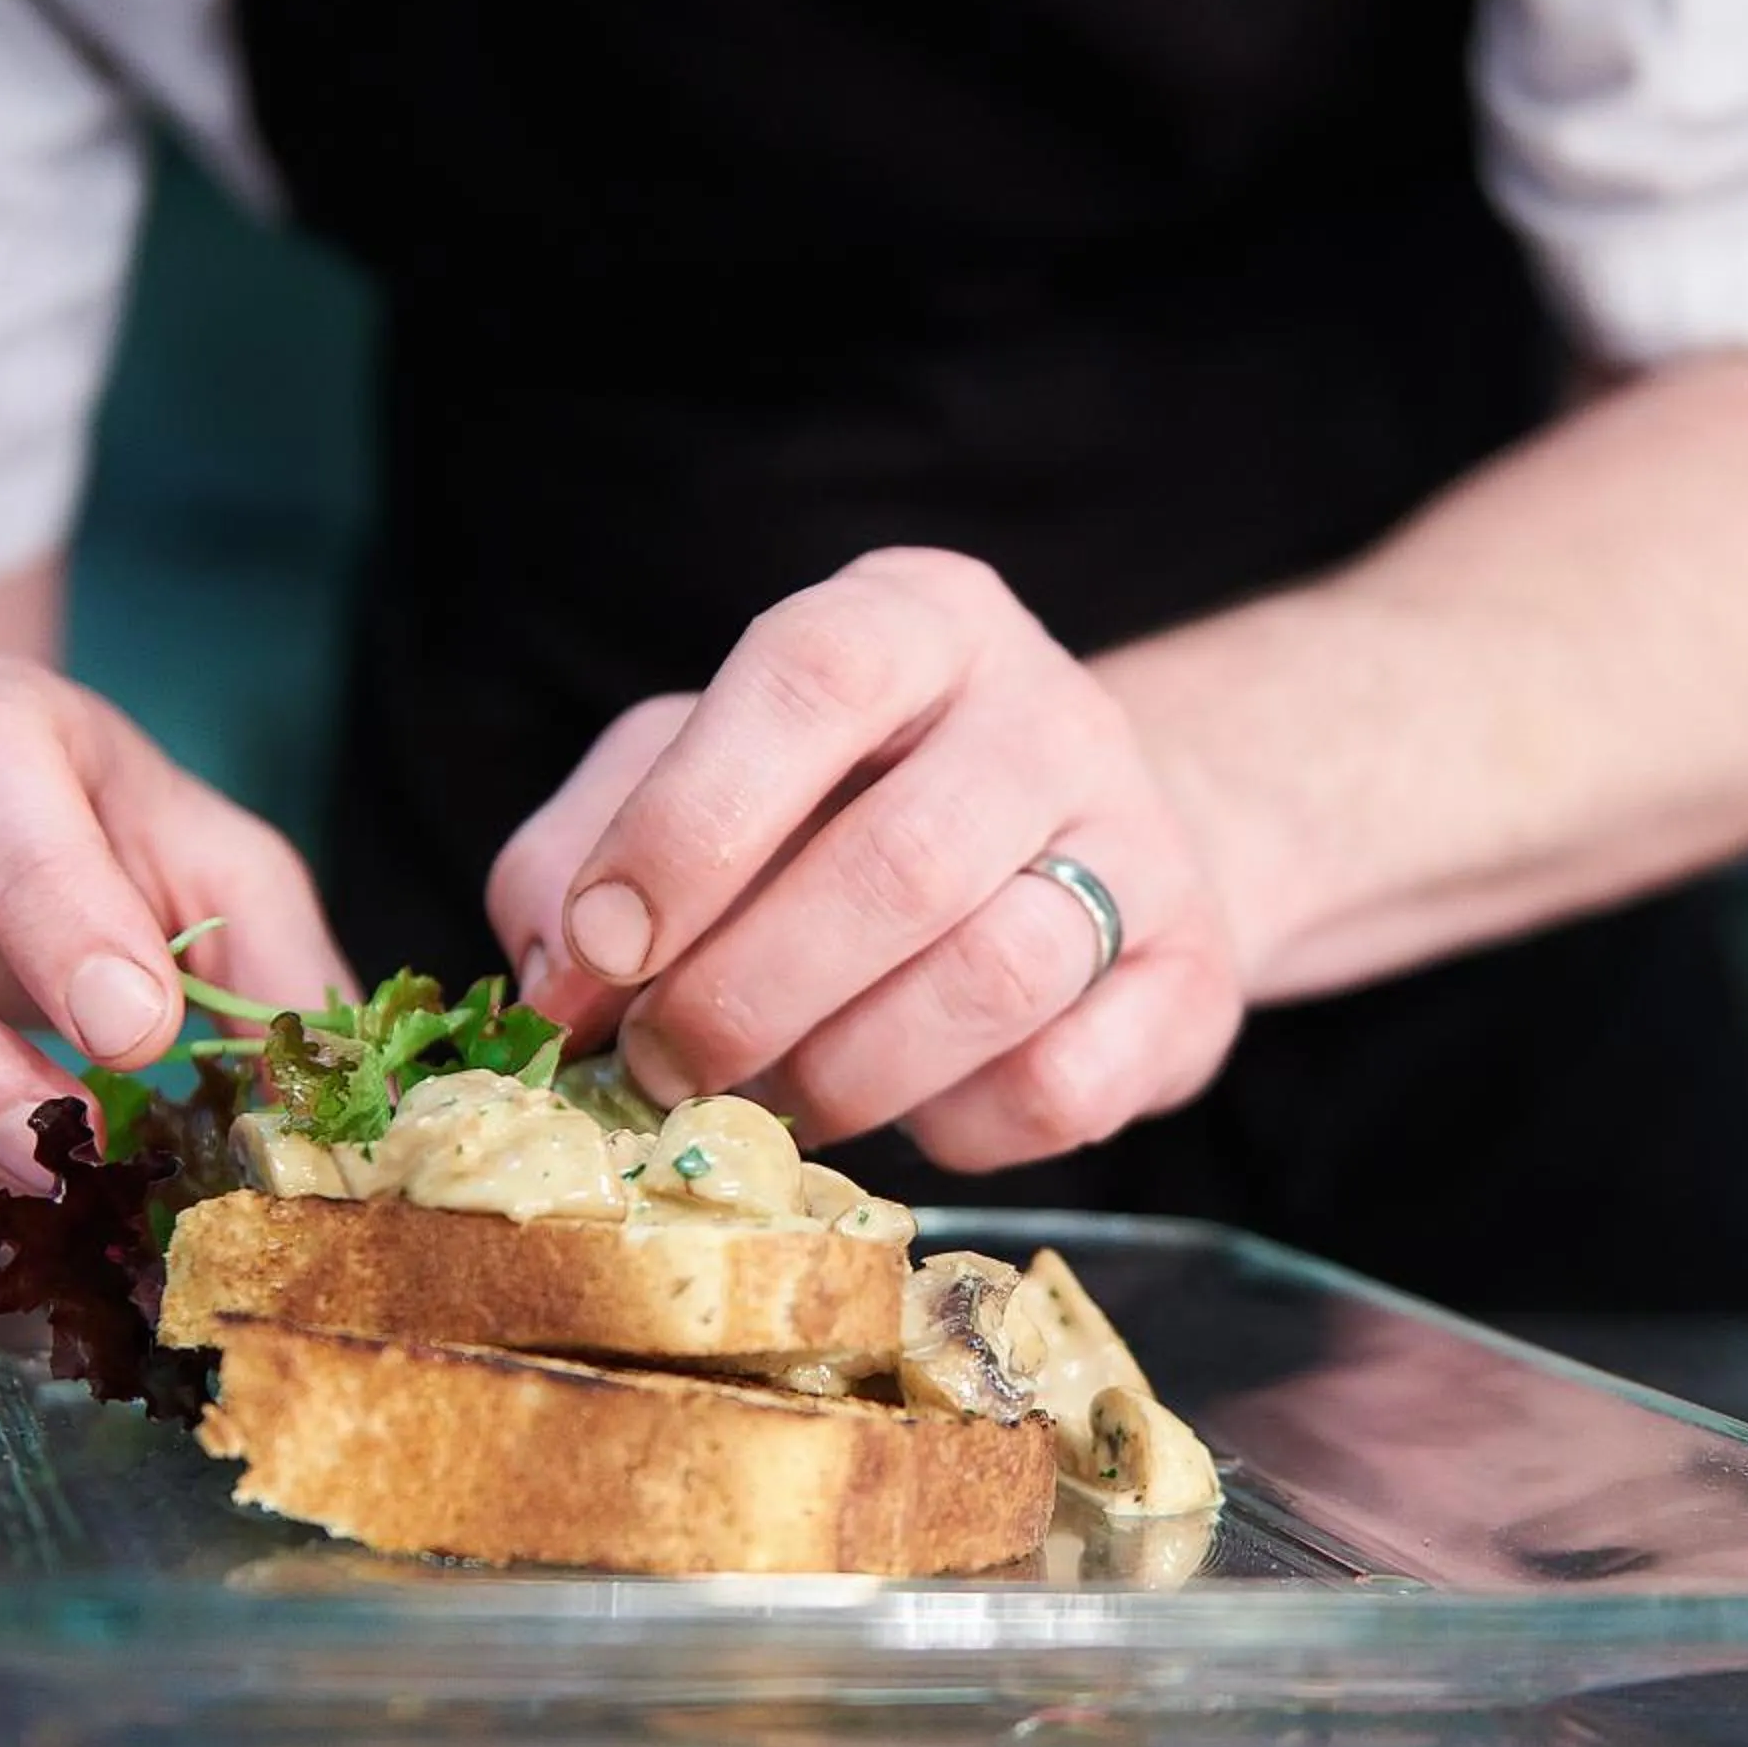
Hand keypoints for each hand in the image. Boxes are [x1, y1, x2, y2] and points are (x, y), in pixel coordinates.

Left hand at [490, 549, 1242, 1168]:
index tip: (605, 949)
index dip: (693, 824)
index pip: (814, 677)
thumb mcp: (697, 775)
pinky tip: (911, 1104)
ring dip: (840, 1074)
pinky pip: (1064, 1087)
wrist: (1077, 848)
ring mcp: (1142, 841)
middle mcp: (1046, 709)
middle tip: (660, 1066)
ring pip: (991, 980)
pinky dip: (955, 1127)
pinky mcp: (1194, 979)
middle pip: (900, 863)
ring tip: (772, 1094)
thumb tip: (553, 983)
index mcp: (914, 619)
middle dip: (744, 995)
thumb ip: (586, 851)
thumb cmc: (842, 810)